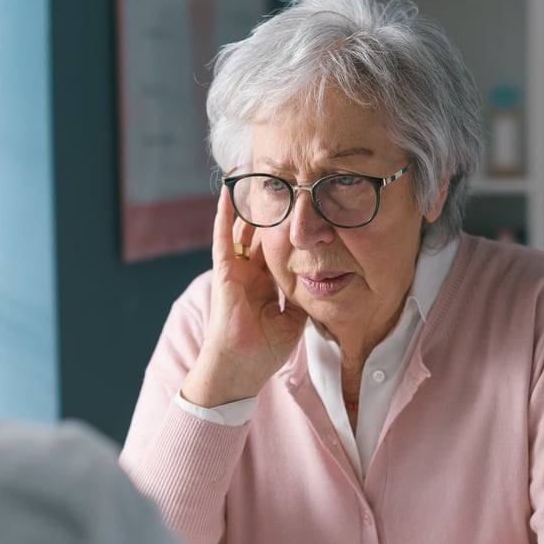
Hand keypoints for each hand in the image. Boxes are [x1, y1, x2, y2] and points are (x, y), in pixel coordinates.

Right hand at [180, 187, 307, 407]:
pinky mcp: (224, 272)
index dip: (289, 230)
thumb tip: (320, 284)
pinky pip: (223, 238)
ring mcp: (236, 271)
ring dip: (247, 205)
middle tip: (284, 182)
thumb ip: (303, 299)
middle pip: (261, 234)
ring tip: (253, 175)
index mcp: (265, 285)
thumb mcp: (293, 321)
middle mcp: (250, 273)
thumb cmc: (263, 351)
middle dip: (271, 211)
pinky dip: (225, 216)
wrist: (241, 368)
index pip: (278, 250)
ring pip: (243, 230)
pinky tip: (229, 192)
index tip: (303, 210)